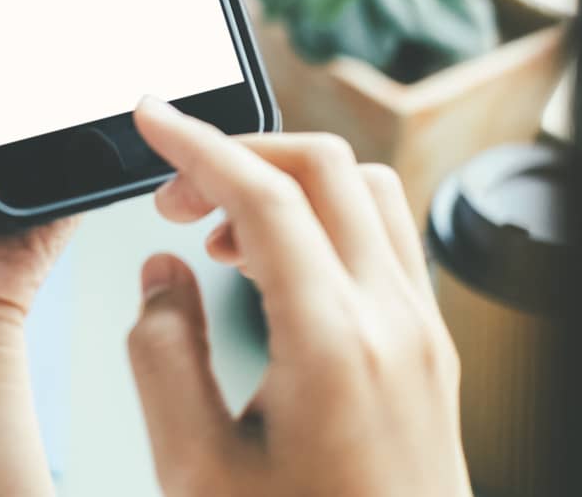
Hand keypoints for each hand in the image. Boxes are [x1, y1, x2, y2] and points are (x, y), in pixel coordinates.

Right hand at [127, 102, 471, 496]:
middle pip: (326, 167)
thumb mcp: (197, 471)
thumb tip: (162, 277)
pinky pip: (385, 240)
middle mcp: (392, 323)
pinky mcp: (431, 353)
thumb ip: (162, 356)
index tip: (150, 119)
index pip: (264, 194)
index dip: (197, 143)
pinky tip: (273, 270)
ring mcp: (423, 335)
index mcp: (332, 344)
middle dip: (239, 152)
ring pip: (367, 192)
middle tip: (173, 191)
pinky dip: (324, 219)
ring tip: (221, 235)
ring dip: (288, 184)